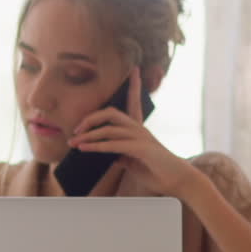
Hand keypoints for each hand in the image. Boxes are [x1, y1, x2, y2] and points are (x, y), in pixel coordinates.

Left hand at [67, 67, 195, 197]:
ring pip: (108, 129)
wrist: (177, 181)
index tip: (134, 70)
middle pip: (111, 113)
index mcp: (139, 129)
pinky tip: (85, 149)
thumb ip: (119, 154)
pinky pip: (114, 145)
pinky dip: (97, 146)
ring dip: (88, 136)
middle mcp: (140, 129)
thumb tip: (103, 152)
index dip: (134, 86)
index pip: (134, 102)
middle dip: (90, 118)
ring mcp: (141, 137)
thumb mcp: (132, 161)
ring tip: (74, 142)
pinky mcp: (141, 149)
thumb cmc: (156, 171)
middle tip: (75, 129)